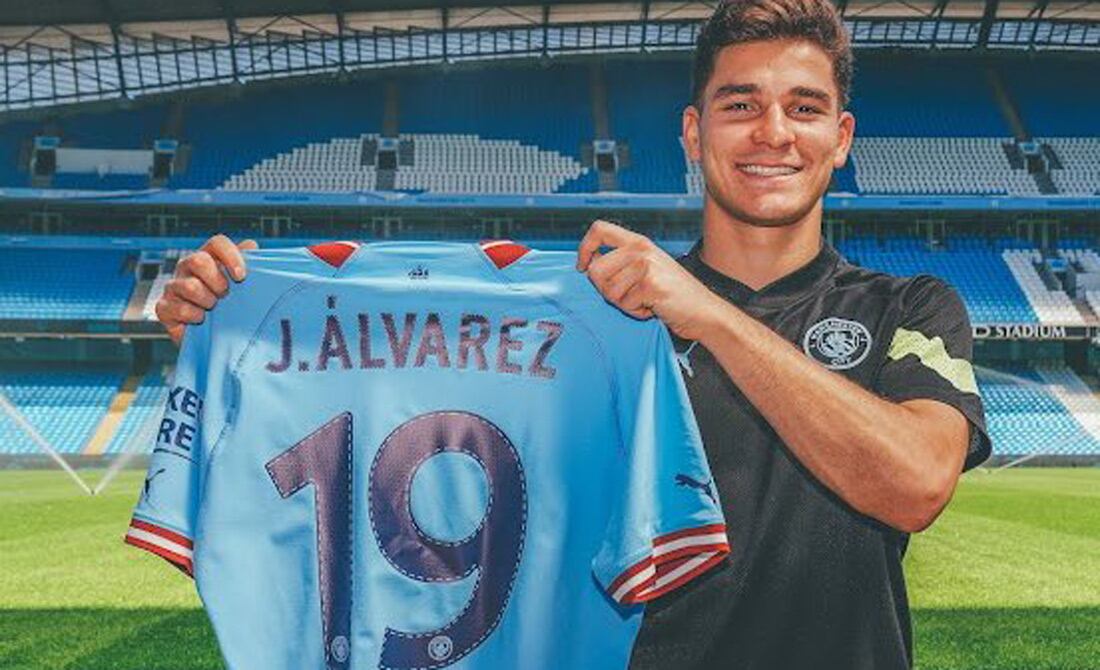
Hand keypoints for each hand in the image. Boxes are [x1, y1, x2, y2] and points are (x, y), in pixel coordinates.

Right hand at [156, 235, 256, 345]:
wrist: (213, 338)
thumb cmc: (229, 307)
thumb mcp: (243, 286)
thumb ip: (249, 264)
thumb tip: (251, 245)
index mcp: (209, 257)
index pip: (217, 243)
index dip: (231, 256)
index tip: (241, 276)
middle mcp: (187, 267)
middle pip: (198, 260)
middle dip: (217, 281)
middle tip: (225, 295)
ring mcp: (173, 286)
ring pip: (189, 286)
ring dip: (207, 300)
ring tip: (213, 308)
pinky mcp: (164, 307)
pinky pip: (177, 308)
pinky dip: (193, 316)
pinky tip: (201, 319)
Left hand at [576, 220, 722, 340]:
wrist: (704, 311)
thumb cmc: (673, 294)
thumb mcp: (647, 269)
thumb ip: (621, 263)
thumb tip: (588, 266)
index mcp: (638, 241)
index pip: (598, 230)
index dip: (584, 248)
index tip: (582, 266)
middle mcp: (641, 249)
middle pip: (595, 270)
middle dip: (606, 291)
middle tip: (629, 296)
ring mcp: (646, 265)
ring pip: (608, 291)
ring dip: (624, 304)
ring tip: (646, 300)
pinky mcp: (650, 284)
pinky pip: (625, 304)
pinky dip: (637, 313)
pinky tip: (654, 307)